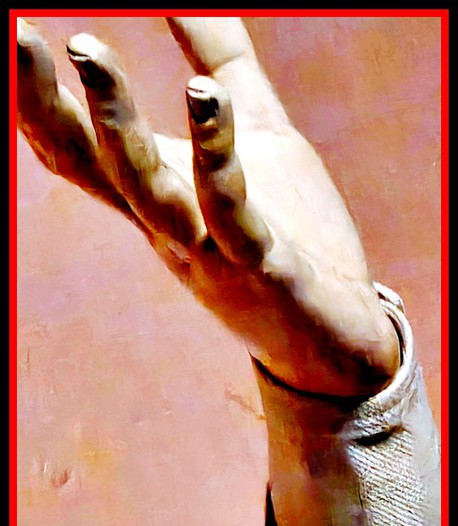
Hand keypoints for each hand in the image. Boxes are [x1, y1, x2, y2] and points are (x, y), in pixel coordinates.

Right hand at [17, 17, 398, 396]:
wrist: (329, 333)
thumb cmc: (290, 231)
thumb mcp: (260, 136)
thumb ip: (222, 67)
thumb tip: (181, 1)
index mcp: (163, 198)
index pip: (83, 152)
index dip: (40, 101)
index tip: (17, 40)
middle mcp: (170, 228)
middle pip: (93, 168)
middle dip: (48, 107)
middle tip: (18, 36)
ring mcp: (209, 250)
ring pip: (146, 190)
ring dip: (114, 126)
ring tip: (90, 54)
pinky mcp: (259, 264)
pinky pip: (228, 210)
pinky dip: (213, 154)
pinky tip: (205, 98)